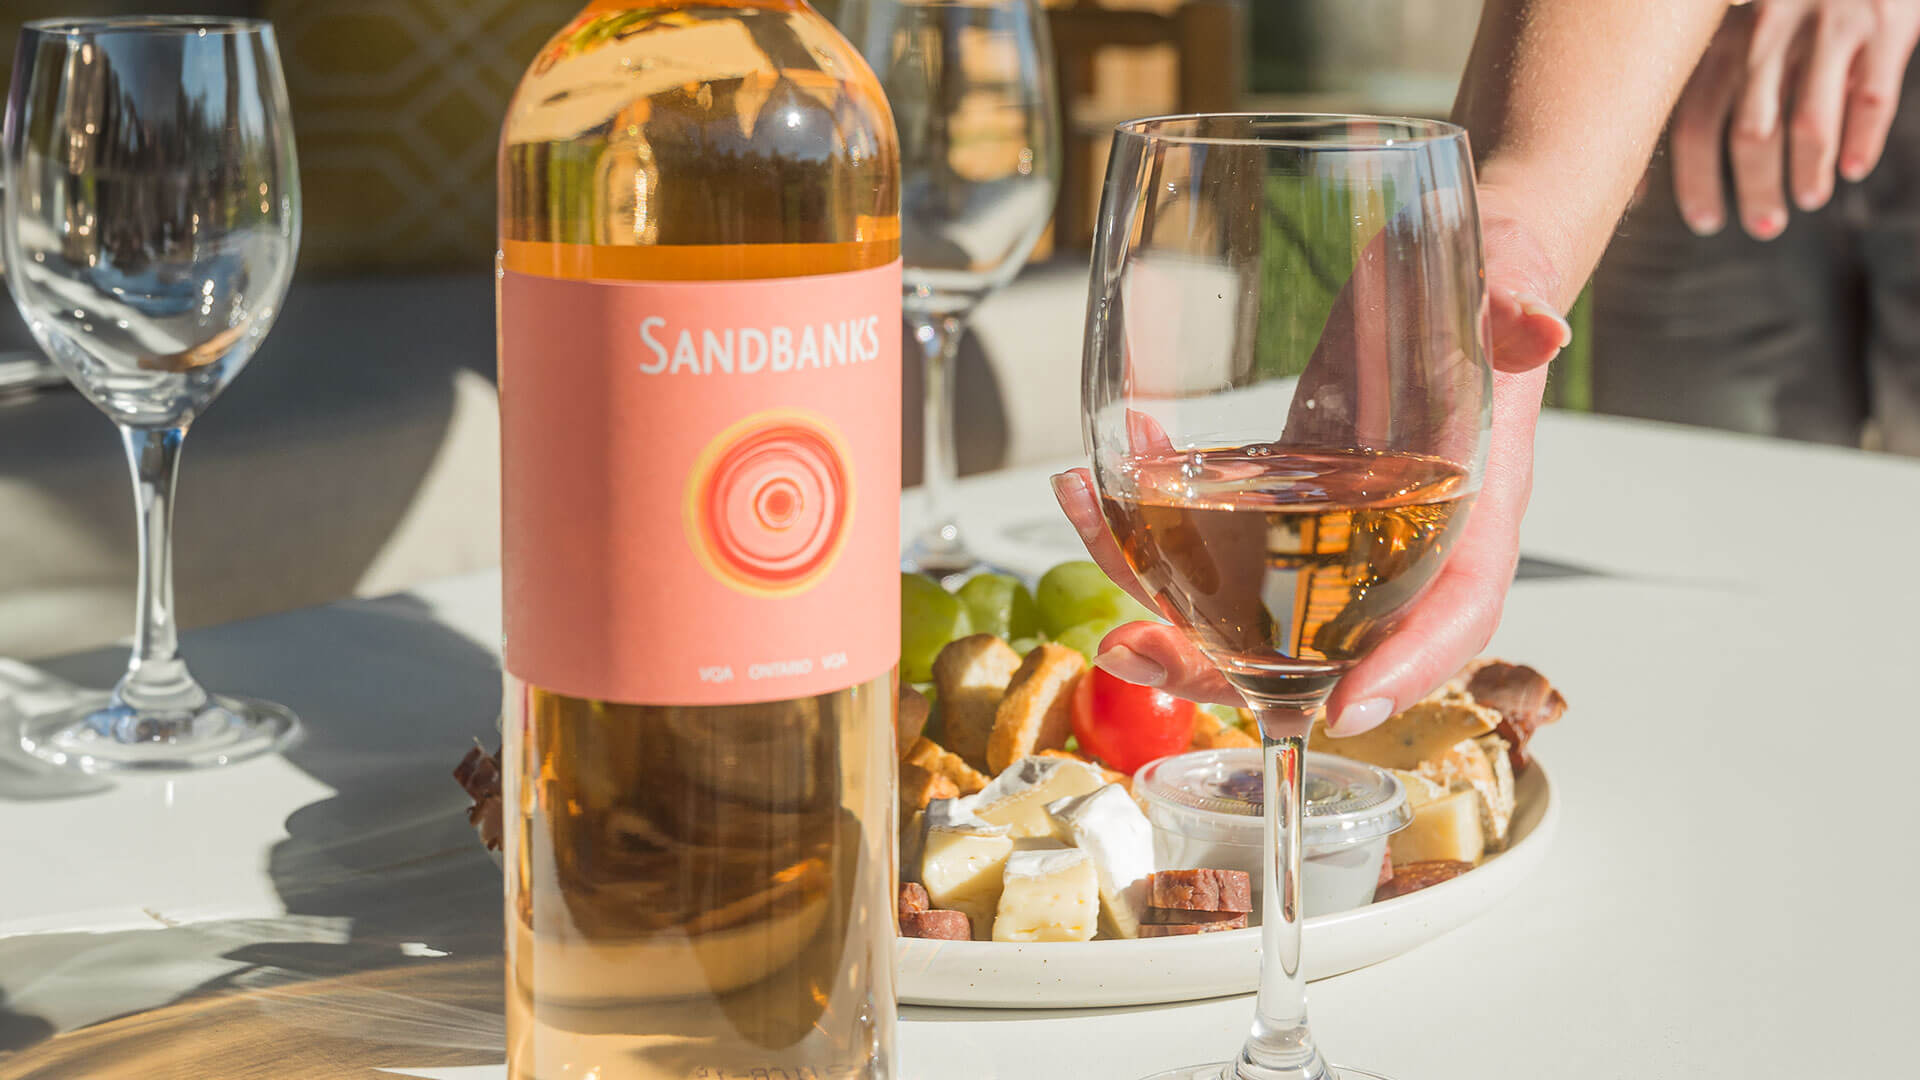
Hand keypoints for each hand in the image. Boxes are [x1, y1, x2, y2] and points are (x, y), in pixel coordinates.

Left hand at [1050, 191, 1567, 737]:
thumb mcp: (1497, 289)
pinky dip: (1147, 538)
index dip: (1405, 670)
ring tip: (1100, 605)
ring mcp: (1329, 540)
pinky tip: (1095, 488)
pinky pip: (1212, 553)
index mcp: (1470, 523)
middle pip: (1324, 650)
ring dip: (1166, 620)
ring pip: (1248, 620)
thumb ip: (1509, 310)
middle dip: (1229, 672)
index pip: (1452, 618)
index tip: (1344, 707)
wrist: (1441, 274)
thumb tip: (1537, 329)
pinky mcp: (1279, 511)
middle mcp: (1396, 553)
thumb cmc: (1476, 297)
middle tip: (1142, 655)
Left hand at [1671, 0, 1919, 238]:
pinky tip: (1854, 169)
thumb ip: (1697, 95)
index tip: (1705, 221)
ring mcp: (1827, 28)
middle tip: (1763, 226)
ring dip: (1805, 174)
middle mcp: (1768, 33)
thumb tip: (1635, 189)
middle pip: (1751, 133)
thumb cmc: (1786, 12)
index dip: (1695, 180)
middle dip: (1755, 189)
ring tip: (1808, 199)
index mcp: (1723, 41)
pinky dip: (1861, 142)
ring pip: (1808, 124)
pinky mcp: (1883, 28)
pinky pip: (1869, 99)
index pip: (1694, 122)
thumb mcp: (1736, 38)